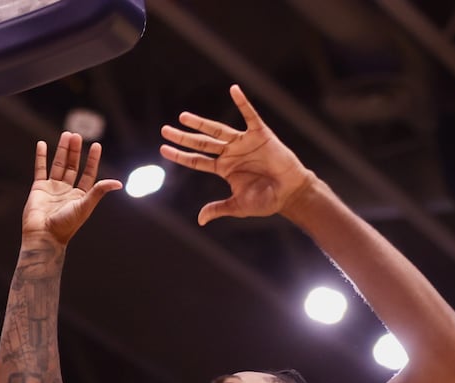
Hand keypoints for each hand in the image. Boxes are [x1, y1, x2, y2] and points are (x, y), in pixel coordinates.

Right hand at [22, 132, 121, 246]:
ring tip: (66, 135)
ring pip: (59, 165)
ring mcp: (53, 188)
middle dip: (76, 151)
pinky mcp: (39, 188)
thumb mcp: (85, 205)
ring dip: (62, 150)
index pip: (89, 173)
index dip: (93, 160)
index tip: (96, 145)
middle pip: (73, 166)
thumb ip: (99, 191)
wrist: (44, 235)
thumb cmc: (66, 224)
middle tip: (77, 135)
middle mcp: (67, 191)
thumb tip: (119, 183)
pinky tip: (42, 144)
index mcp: (81, 196)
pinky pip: (40, 169)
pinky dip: (41, 157)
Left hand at [160, 84, 316, 225]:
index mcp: (224, 169)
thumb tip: (200, 219)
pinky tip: (234, 90)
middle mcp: (231, 153)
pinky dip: (243, 102)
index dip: (180, 156)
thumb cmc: (266, 200)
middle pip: (202, 143)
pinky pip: (250, 116)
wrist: (290, 193)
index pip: (197, 161)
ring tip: (183, 117)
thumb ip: (219, 208)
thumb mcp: (238, 206)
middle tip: (165, 130)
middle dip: (183, 137)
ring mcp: (244, 142)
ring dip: (201, 123)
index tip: (164, 149)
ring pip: (218, 130)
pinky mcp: (260, 134)